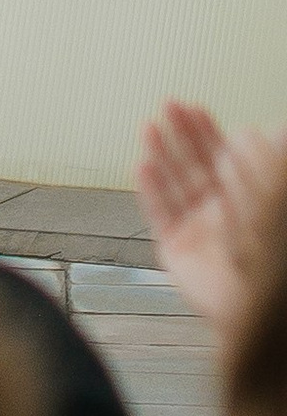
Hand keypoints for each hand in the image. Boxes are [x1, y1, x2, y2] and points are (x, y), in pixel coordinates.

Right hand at [136, 101, 284, 330]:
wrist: (259, 310)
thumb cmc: (272, 261)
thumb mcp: (275, 202)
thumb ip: (273, 169)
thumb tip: (274, 128)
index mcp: (246, 202)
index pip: (223, 159)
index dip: (208, 132)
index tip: (196, 107)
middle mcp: (220, 214)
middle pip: (195, 166)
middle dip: (182, 135)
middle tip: (169, 105)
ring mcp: (197, 232)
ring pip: (174, 185)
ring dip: (162, 154)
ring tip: (150, 126)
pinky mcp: (177, 252)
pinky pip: (160, 215)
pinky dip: (150, 190)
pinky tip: (143, 164)